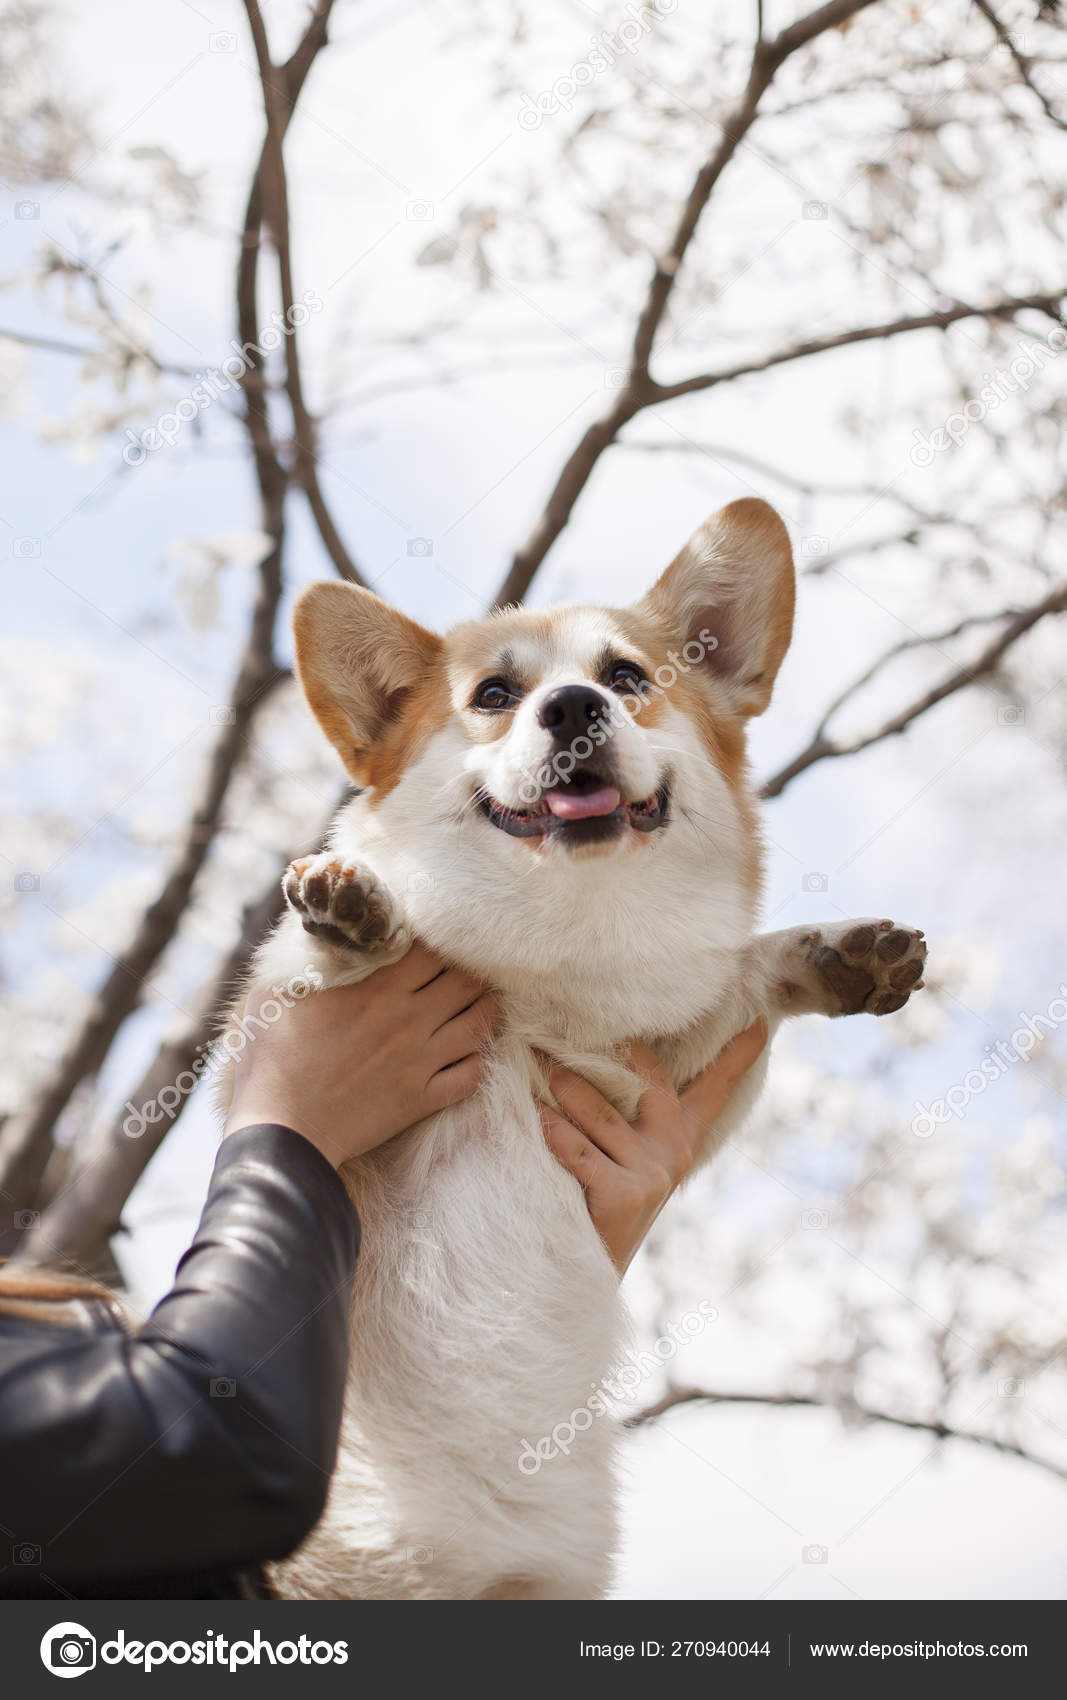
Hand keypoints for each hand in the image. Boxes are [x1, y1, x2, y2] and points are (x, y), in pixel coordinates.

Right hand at [224, 945, 497, 1167]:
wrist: (282, 1130)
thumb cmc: (271, 1059)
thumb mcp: (277, 992)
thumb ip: (304, 956)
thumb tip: (319, 928)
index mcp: (377, 989)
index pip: (433, 948)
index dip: (439, 939)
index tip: (435, 940)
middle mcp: (409, 1019)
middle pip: (466, 981)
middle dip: (471, 969)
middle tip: (465, 968)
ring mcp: (421, 1061)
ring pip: (480, 1024)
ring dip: (485, 1008)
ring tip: (479, 1001)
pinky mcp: (423, 1099)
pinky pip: (472, 1074)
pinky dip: (479, 1059)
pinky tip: (469, 1052)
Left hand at [540, 1021, 767, 1273]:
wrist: (584, 1278)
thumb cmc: (597, 1207)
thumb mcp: (624, 1159)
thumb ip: (625, 1118)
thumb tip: (593, 1065)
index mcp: (682, 1140)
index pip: (716, 1088)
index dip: (738, 1055)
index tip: (759, 1020)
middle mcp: (673, 1153)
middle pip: (646, 1080)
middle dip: (610, 1049)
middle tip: (566, 1023)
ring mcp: (651, 1174)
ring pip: (597, 1112)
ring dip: (561, 1083)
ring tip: (532, 1060)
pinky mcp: (623, 1195)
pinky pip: (576, 1150)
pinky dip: (549, 1129)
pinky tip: (528, 1112)